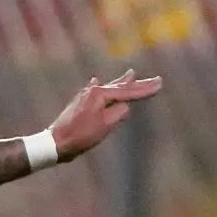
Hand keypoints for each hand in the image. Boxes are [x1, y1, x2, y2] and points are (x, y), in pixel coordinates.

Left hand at [47, 69, 163, 161]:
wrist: (56, 142)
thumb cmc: (81, 135)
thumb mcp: (106, 125)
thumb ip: (119, 112)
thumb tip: (123, 106)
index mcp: (101, 94)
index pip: (128, 92)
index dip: (145, 90)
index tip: (160, 84)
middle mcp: (93, 91)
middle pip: (120, 86)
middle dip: (138, 83)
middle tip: (156, 79)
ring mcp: (85, 95)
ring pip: (108, 86)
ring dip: (121, 81)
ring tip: (131, 73)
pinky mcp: (79, 102)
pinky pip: (94, 91)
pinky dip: (101, 87)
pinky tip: (96, 81)